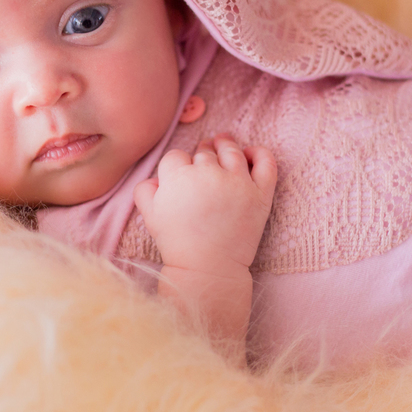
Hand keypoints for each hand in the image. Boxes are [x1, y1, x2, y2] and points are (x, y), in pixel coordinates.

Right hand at [134, 135, 276, 276]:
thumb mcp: (150, 216)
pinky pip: (265, 161)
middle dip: (201, 156)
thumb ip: (145, 190)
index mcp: (179, 177)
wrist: (208, 268)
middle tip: (202, 167)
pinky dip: (259, 152)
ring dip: (225, 144)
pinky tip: (249, 153)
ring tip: (222, 143)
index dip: (177, 164)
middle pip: (204, 152)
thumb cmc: (177, 243)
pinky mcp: (260, 193)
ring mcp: (237, 182)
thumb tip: (156, 178)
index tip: (181, 176)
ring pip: (231, 149)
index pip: (176, 156)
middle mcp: (209, 173)